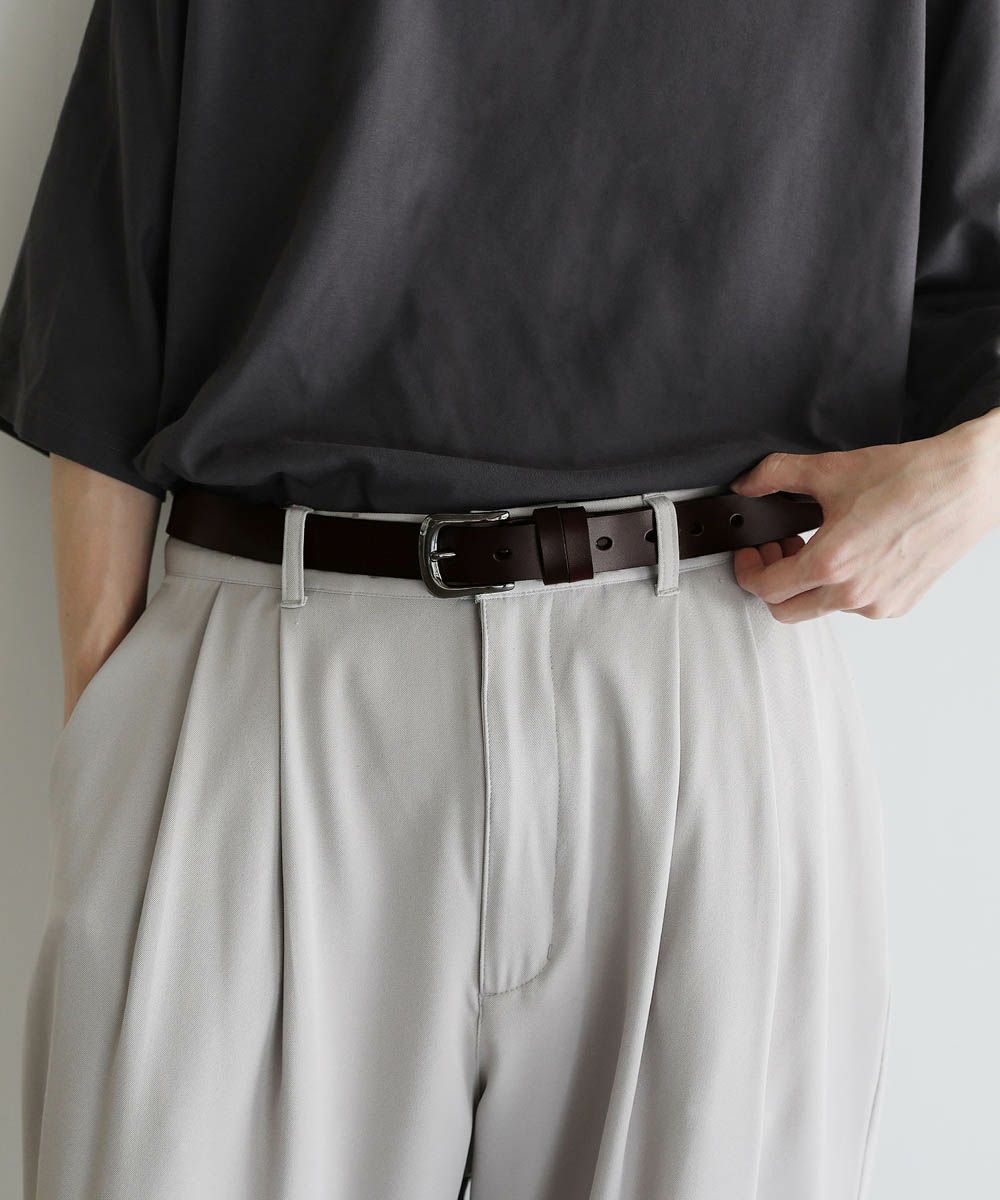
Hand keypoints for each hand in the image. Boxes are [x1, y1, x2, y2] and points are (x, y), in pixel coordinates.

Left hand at [728, 407, 999, 622]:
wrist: (967, 484)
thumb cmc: (911, 478)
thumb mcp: (831, 470)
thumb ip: (777, 475)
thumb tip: (748, 483)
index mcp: (832, 563)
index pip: (766, 588)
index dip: (748, 571)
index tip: (751, 554)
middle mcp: (854, 593)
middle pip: (786, 610)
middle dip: (772, 582)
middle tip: (778, 550)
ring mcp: (878, 604)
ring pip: (820, 608)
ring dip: (808, 583)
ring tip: (815, 545)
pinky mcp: (899, 605)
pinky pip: (854, 607)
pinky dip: (841, 587)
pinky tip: (850, 555)